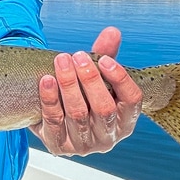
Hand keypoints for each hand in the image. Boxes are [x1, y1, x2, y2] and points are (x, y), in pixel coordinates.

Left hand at [30, 26, 142, 155]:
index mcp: (125, 121)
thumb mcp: (97, 77)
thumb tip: (112, 32)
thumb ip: (106, 55)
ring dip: (69, 84)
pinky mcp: (59, 146)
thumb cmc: (83, 96)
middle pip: (104, 108)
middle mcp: (108, 137)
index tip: (104, 59)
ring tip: (62, 61)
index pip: (132, 100)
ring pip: (78, 114)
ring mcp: (84, 145)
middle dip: (90, 80)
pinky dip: (50, 99)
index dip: (120, 79)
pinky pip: (54, 121)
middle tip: (78, 56)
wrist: (54, 118)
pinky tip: (47, 80)